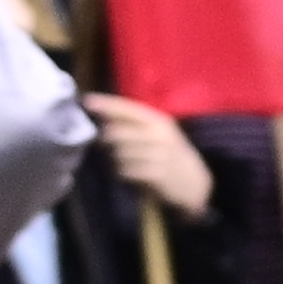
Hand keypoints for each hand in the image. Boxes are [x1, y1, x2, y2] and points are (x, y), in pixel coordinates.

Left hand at [86, 96, 213, 219]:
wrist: (196, 182)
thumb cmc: (172, 155)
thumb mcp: (161, 134)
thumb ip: (135, 125)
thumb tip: (103, 119)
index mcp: (160, 121)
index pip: (128, 109)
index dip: (107, 104)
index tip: (86, 100)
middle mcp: (159, 135)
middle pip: (116, 133)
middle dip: (108, 140)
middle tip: (111, 146)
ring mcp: (158, 154)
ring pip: (118, 153)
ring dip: (118, 159)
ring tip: (130, 162)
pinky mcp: (155, 174)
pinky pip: (126, 170)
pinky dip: (125, 172)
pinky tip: (134, 173)